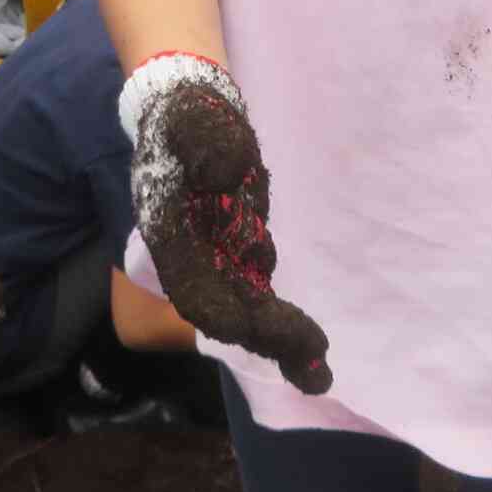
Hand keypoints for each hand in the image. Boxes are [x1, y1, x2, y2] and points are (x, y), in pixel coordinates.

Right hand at [121, 53, 331, 394]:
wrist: (190, 120)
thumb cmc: (187, 118)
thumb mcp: (192, 116)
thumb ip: (207, 139)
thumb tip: (228, 170)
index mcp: (172, 233)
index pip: (192, 284)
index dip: (219, 309)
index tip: (254, 327)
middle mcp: (194, 259)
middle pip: (227, 311)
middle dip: (268, 338)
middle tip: (316, 363)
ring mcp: (221, 262)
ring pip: (250, 315)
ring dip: (283, 345)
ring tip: (319, 375)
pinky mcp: (245, 259)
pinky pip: (267, 301)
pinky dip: (289, 329)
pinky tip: (314, 355)